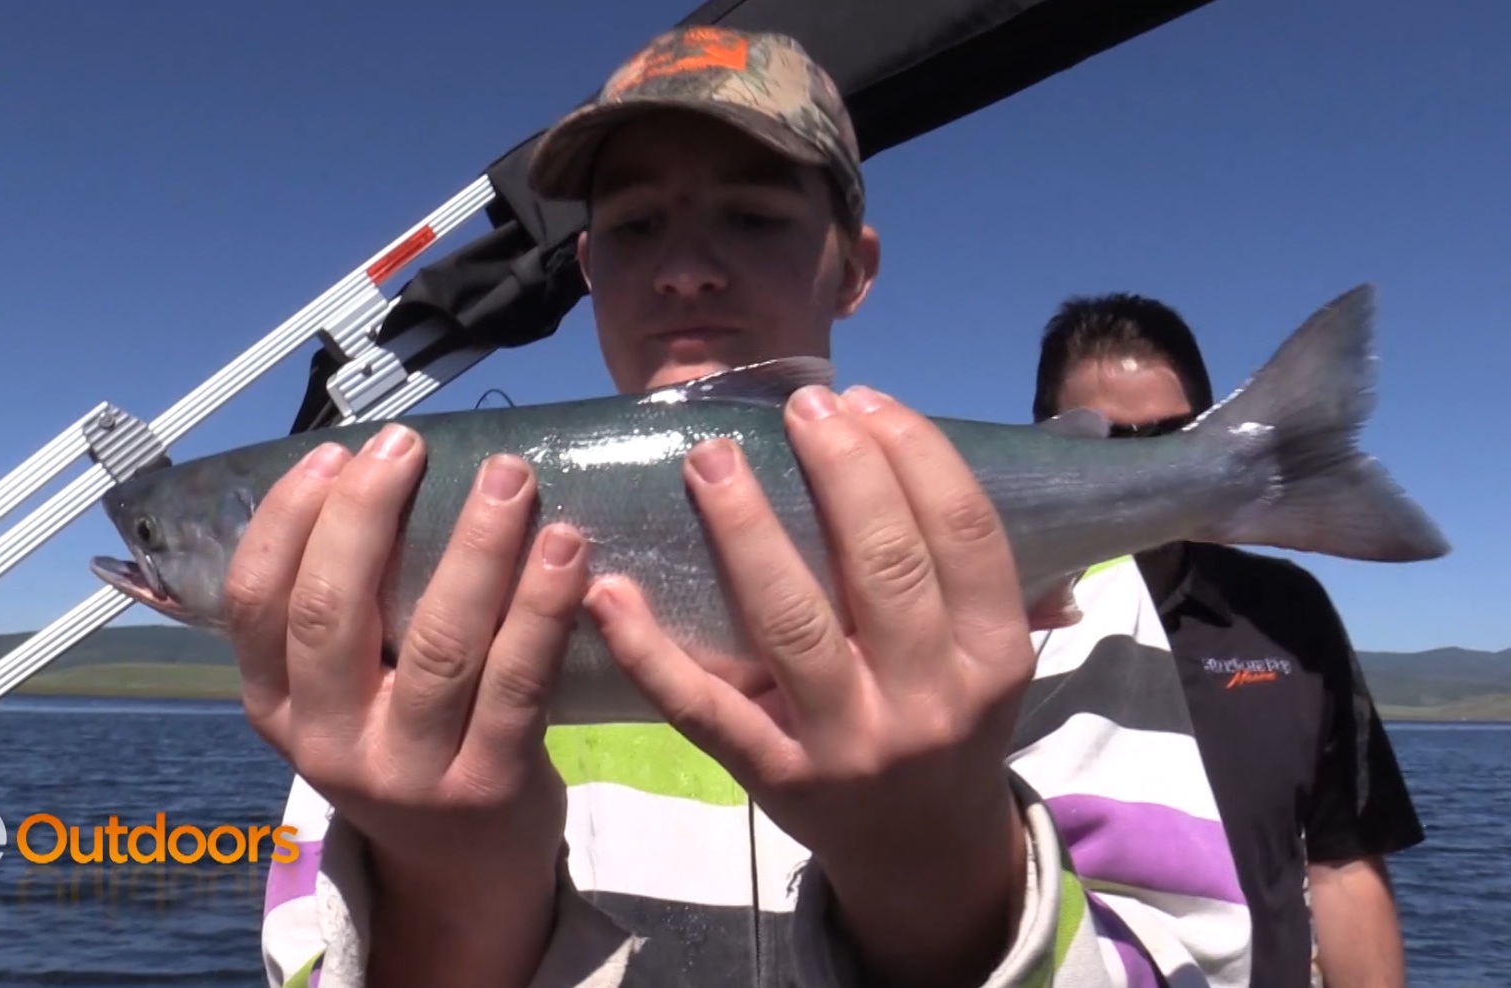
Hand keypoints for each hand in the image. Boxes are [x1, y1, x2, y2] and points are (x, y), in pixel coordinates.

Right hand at [224, 426, 590, 987]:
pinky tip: (568, 548)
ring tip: (510, 478)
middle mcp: (328, 743)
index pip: (254, 603)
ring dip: (477, 548)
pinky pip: (519, 681)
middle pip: (334, 613)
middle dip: (370, 513)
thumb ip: (342, 612)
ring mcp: (408, 771)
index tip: (334, 453)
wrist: (463, 871)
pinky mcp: (488, 786)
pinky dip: (545, 606)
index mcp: (275, 707)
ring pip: (438, 643)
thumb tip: (370, 473)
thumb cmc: (404, 743)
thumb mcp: (340, 694)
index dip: (287, 519)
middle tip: (410, 443)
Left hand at [584, 385, 1034, 986]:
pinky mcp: (771, 776)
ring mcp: (845, 744)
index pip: (963, 532)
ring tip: (711, 458)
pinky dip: (649, 649)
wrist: (920, 851)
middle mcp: (928, 700)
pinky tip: (610, 589)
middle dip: (840, 470)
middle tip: (798, 405)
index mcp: (994, 657)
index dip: (914, 453)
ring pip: (791, 624)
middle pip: (883, 564)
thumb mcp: (989, 656)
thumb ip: (971, 567)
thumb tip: (915, 440)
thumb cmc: (946, 719)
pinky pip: (702, 707)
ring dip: (746, 531)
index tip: (862, 398)